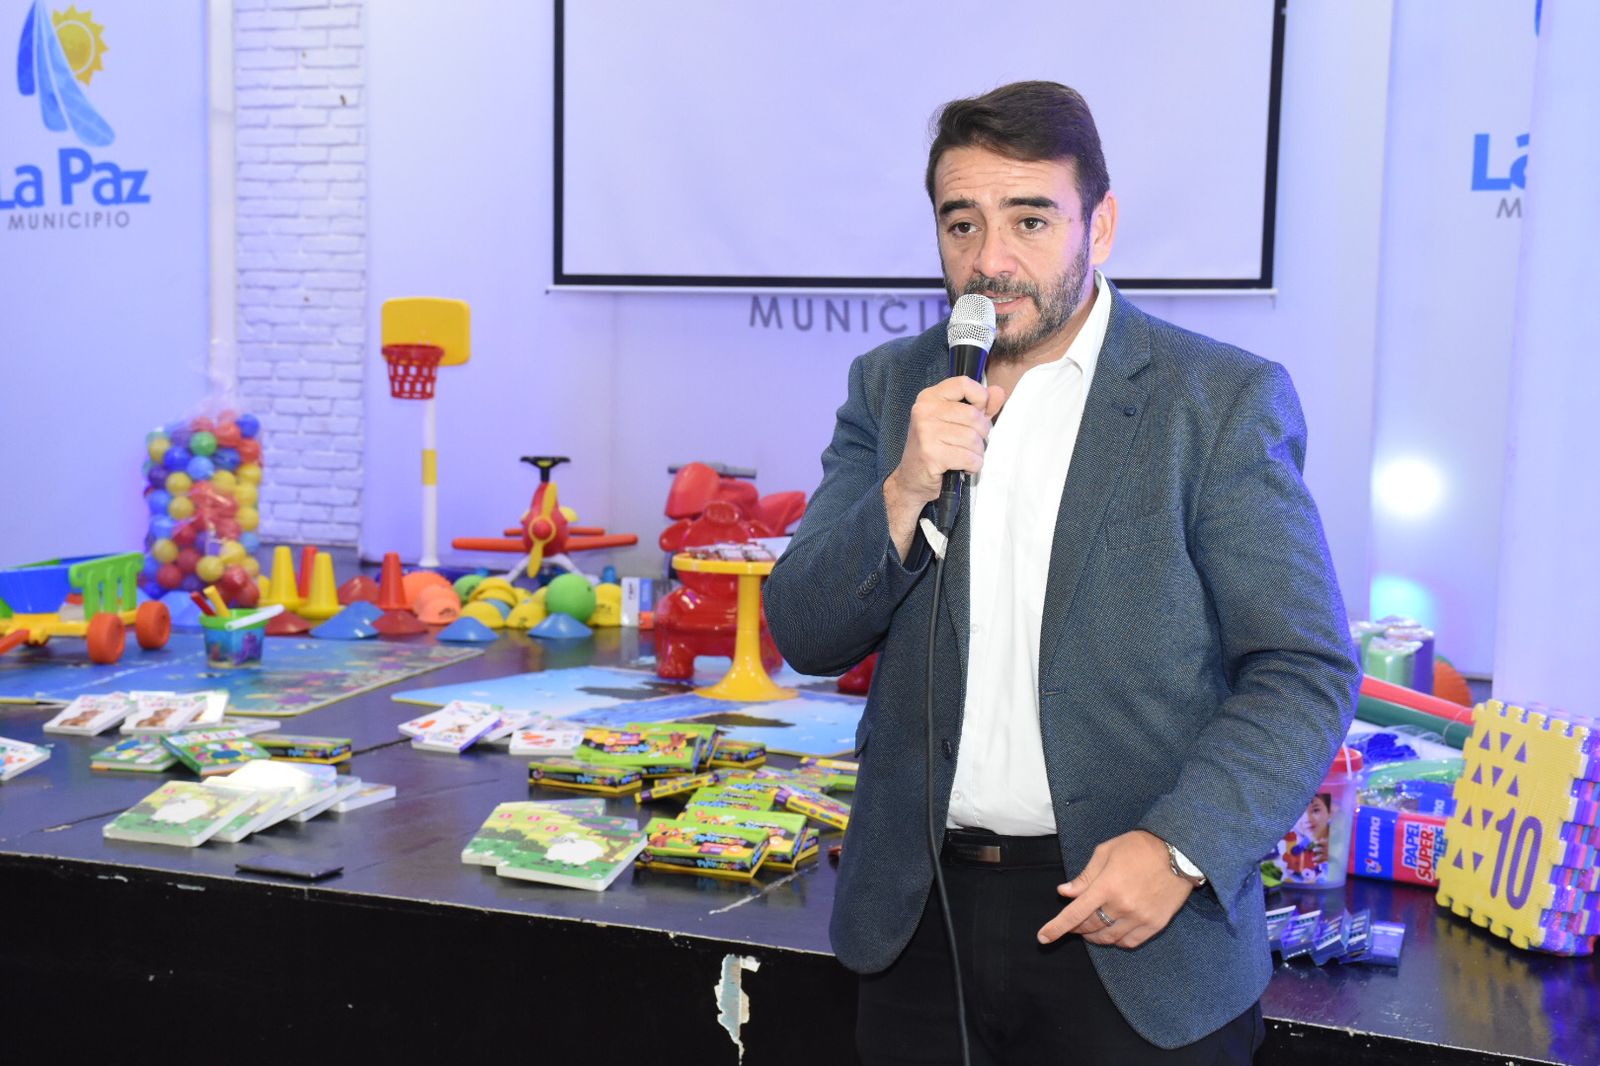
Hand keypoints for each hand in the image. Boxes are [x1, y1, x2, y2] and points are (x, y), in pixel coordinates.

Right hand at [886, 376, 1006, 506]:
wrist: (912, 479)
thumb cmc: (936, 448)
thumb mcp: (957, 422)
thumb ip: (980, 406)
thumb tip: (998, 392)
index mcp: (929, 397)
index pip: (964, 383)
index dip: (980, 398)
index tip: (979, 412)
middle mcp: (924, 411)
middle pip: (973, 415)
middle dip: (981, 433)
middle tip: (971, 443)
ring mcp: (926, 432)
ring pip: (973, 439)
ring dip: (977, 453)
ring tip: (965, 456)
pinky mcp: (931, 454)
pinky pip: (969, 458)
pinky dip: (973, 466)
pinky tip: (962, 467)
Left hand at [1036, 830, 1192, 949]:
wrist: (1178, 853)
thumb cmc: (1139, 847)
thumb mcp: (1106, 852)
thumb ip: (1084, 876)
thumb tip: (1064, 892)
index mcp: (1106, 886)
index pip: (1075, 914)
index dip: (1057, 928)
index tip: (1042, 938)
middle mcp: (1122, 906)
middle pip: (1090, 926)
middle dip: (1076, 928)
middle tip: (1072, 924)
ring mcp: (1140, 918)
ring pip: (1108, 938)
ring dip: (1094, 936)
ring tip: (1089, 929)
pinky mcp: (1155, 925)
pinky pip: (1129, 942)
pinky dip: (1116, 941)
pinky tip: (1111, 933)